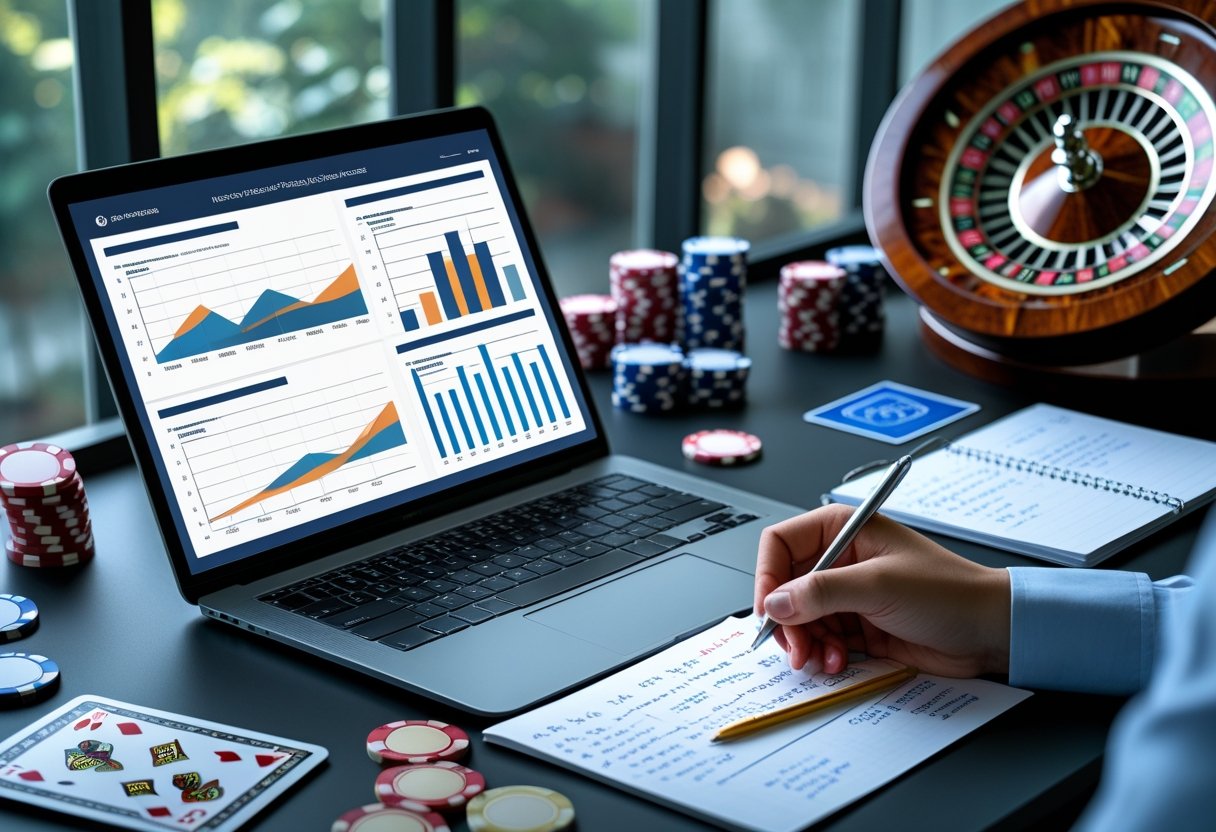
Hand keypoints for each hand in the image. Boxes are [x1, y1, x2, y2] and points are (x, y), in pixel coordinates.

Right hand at [754, 504, 1010, 677]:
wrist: (990, 631)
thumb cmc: (949, 593)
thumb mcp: (879, 585)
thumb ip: (822, 592)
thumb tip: (777, 602)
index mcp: (842, 530)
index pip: (780, 544)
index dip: (768, 577)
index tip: (770, 611)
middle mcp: (840, 559)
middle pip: (784, 587)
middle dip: (787, 621)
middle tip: (797, 649)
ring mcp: (847, 594)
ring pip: (799, 618)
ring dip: (805, 643)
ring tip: (824, 659)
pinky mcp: (857, 624)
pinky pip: (820, 640)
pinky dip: (822, 655)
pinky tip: (839, 662)